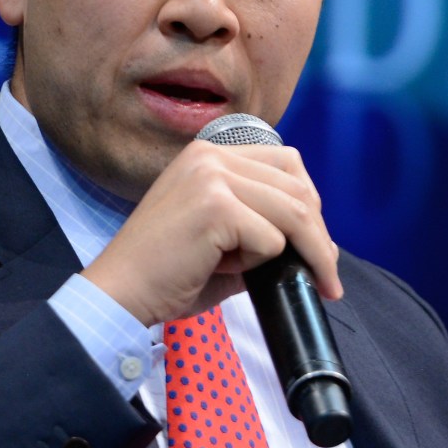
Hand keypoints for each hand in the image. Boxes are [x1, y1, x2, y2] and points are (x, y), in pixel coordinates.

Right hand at [82, 139, 341, 326]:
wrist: (120, 293)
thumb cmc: (164, 273)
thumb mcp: (217, 235)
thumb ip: (258, 224)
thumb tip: (314, 243)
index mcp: (208, 154)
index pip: (285, 164)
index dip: (309, 205)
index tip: (319, 245)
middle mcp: (210, 156)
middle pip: (298, 187)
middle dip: (320, 235)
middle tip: (327, 275)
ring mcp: (211, 177)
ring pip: (293, 213)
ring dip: (307, 253)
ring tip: (309, 283)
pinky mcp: (215, 206)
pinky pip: (271, 240)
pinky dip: (260, 264)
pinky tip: (225, 270)